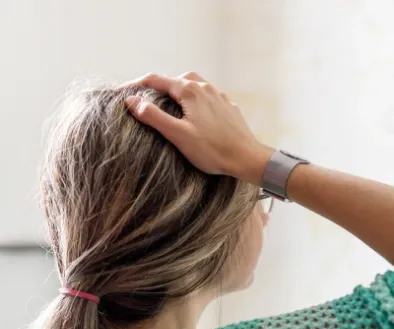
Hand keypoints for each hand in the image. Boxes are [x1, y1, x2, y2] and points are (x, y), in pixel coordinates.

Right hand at [124, 72, 271, 181]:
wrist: (248, 158)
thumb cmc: (213, 150)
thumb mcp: (178, 135)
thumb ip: (154, 116)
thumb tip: (131, 100)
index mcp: (190, 90)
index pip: (155, 80)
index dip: (135, 85)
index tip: (120, 93)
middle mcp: (205, 87)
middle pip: (175, 79)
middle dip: (157, 86)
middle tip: (143, 97)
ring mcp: (219, 96)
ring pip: (193, 84)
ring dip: (177, 90)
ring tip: (167, 102)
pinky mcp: (229, 107)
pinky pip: (207, 96)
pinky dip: (194, 98)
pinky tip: (193, 111)